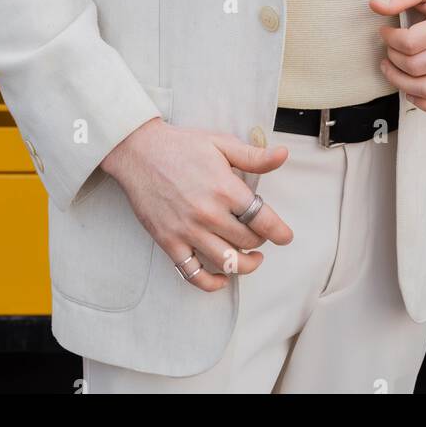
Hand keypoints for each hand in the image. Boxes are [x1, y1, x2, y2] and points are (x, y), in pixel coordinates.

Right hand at [100, 121, 293, 291]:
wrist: (139, 152)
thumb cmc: (182, 145)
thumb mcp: (221, 143)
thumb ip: (253, 156)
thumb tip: (283, 155)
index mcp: (225, 188)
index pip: (262, 220)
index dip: (279, 231)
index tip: (285, 236)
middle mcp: (208, 213)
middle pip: (247, 242)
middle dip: (260, 240)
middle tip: (260, 234)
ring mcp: (188, 231)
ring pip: (227, 262)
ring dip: (245, 265)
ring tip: (252, 258)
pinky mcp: (169, 242)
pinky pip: (193, 274)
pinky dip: (211, 283)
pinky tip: (222, 278)